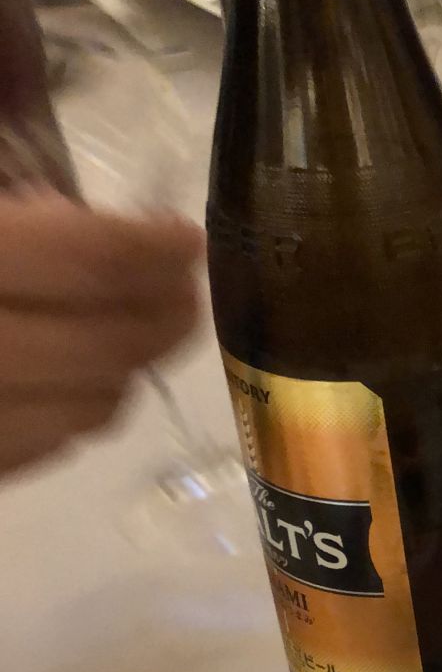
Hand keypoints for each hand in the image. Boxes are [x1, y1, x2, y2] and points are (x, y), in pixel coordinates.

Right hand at [0, 196, 203, 479]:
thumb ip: (24, 225)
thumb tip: (103, 232)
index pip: (89, 259)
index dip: (153, 247)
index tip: (186, 237)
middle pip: (107, 346)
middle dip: (163, 316)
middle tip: (185, 290)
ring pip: (92, 407)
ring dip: (129, 366)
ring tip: (133, 329)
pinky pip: (51, 446)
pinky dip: (82, 407)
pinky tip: (75, 375)